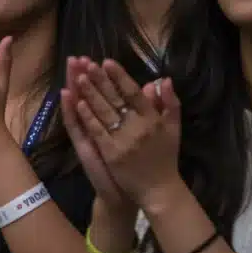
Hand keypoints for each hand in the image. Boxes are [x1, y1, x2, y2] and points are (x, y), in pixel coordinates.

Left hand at [66, 59, 182, 212]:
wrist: (158, 191)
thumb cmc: (164, 159)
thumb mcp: (173, 130)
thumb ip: (168, 105)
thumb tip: (161, 80)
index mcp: (153, 120)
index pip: (134, 93)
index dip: (119, 76)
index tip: (107, 61)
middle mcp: (138, 127)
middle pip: (116, 99)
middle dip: (100, 80)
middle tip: (87, 63)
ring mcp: (123, 140)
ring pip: (103, 112)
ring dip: (90, 93)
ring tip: (78, 77)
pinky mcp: (111, 154)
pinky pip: (97, 131)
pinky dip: (87, 116)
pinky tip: (78, 103)